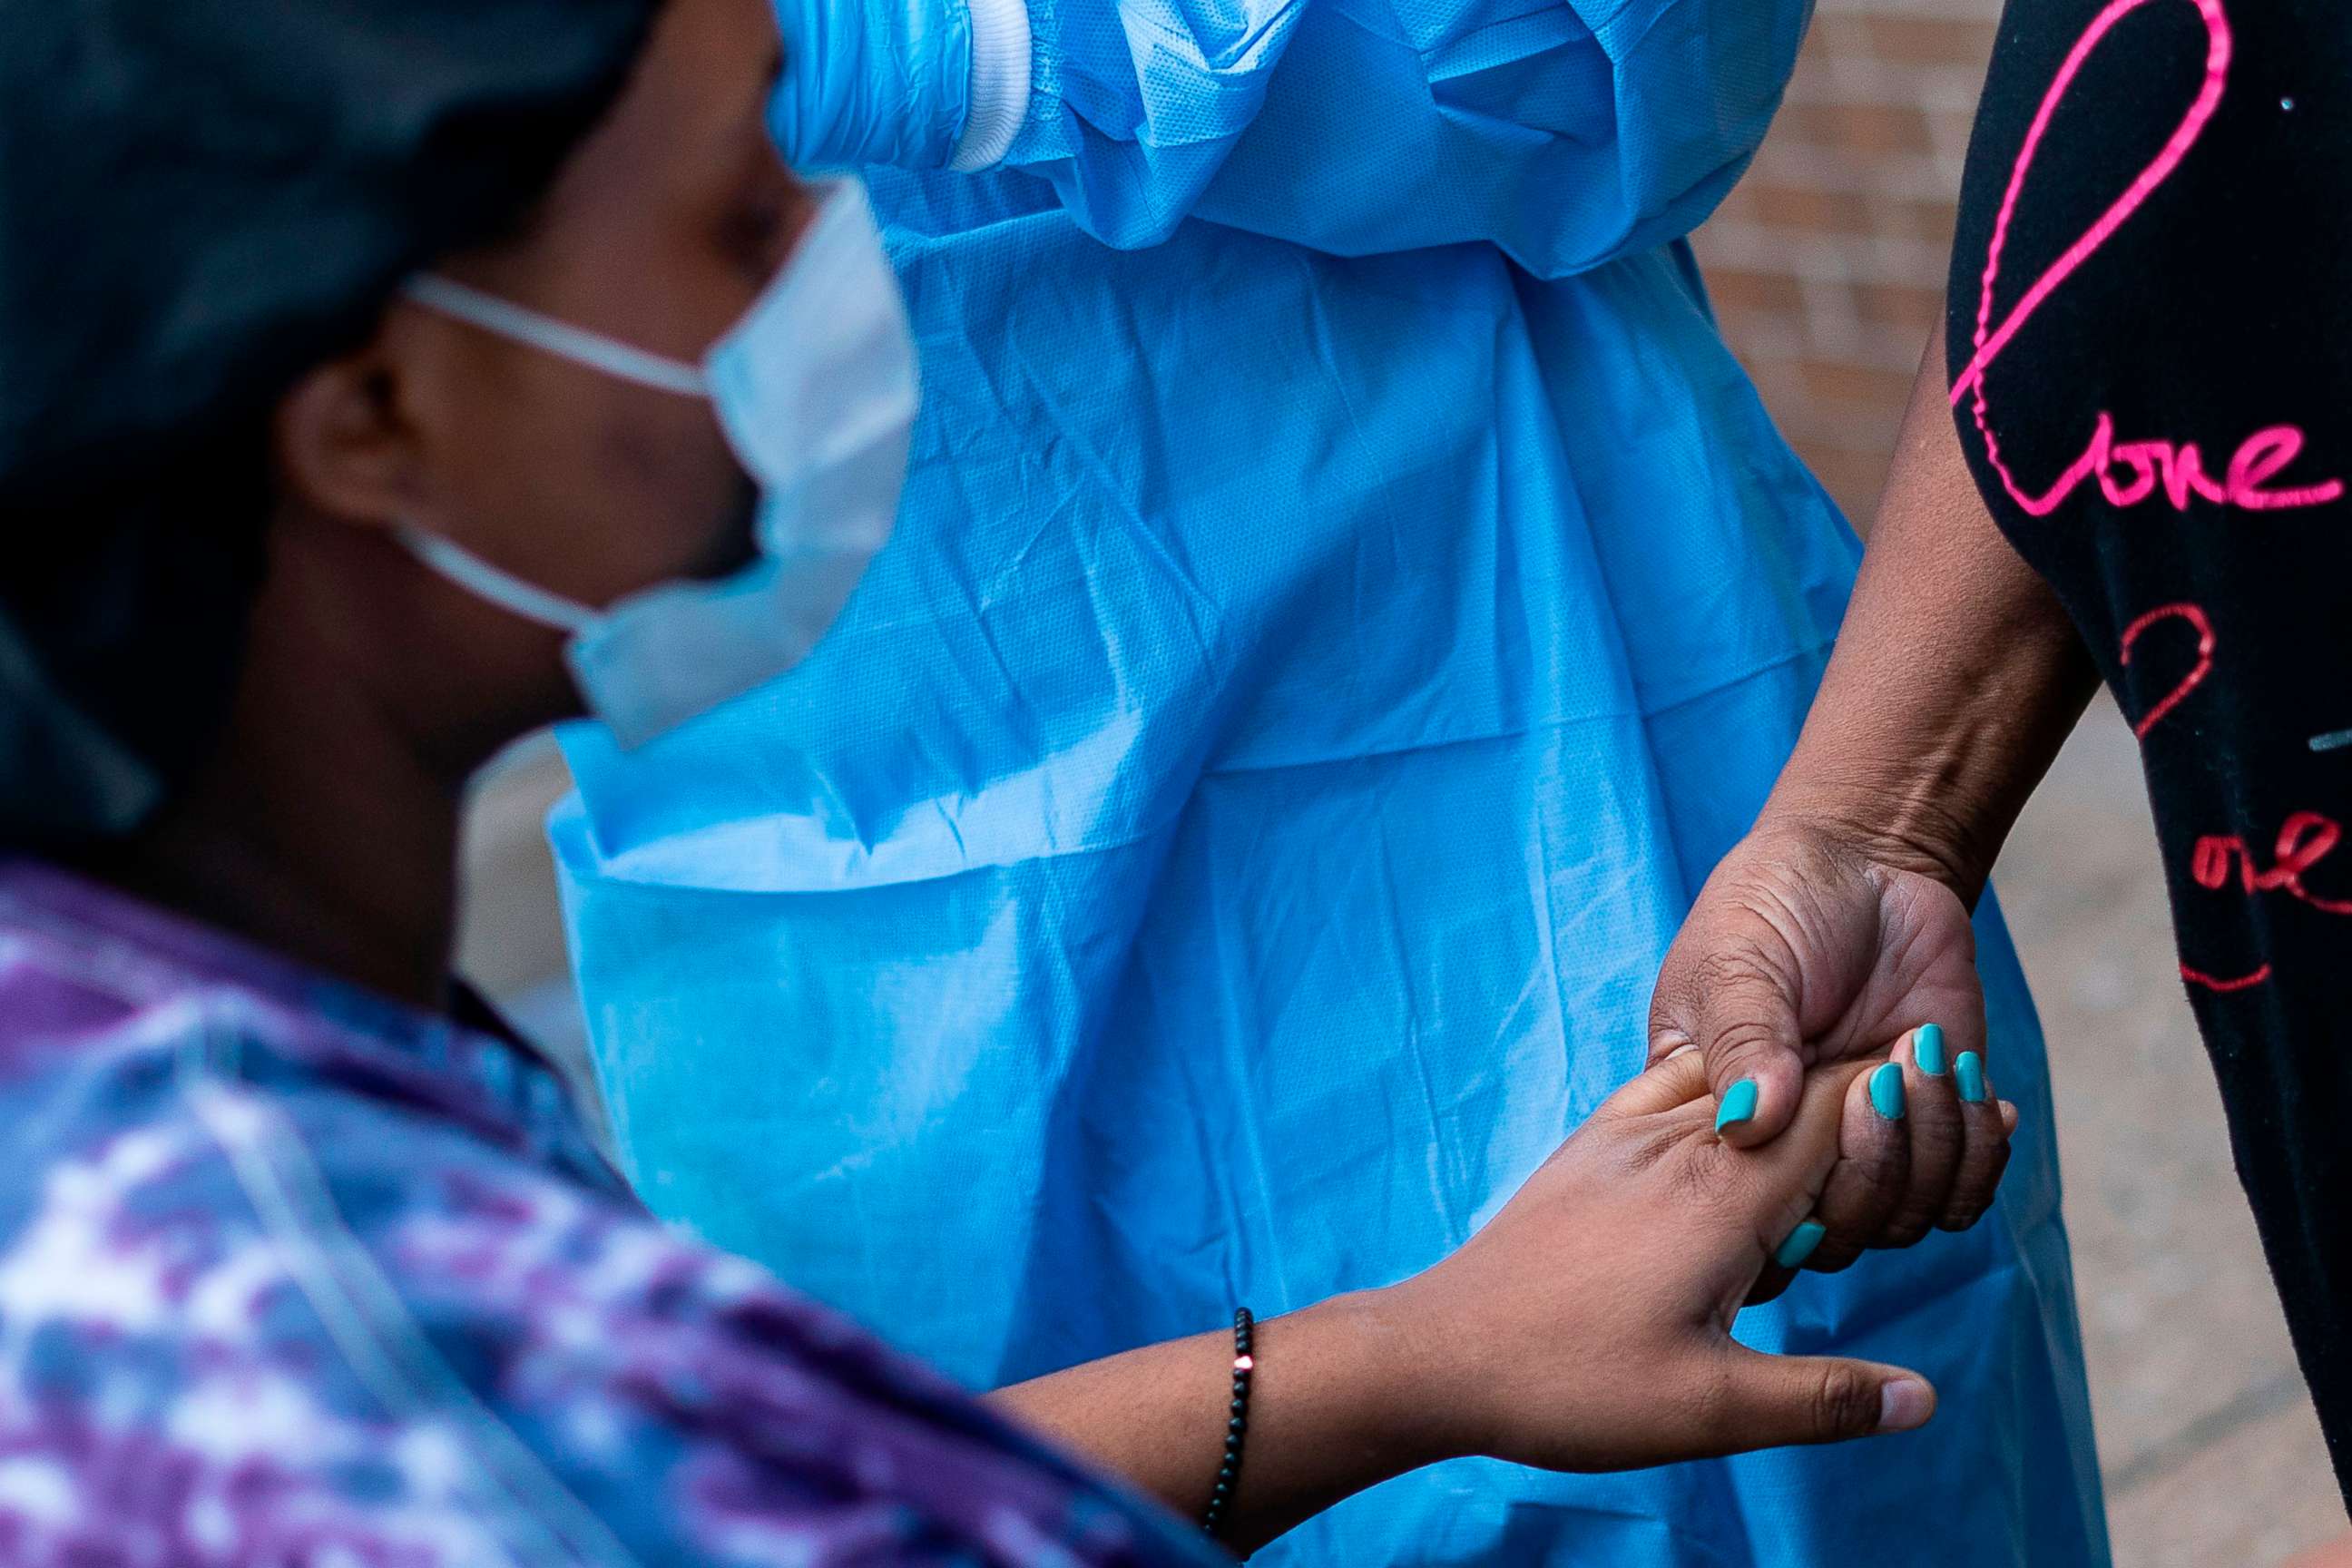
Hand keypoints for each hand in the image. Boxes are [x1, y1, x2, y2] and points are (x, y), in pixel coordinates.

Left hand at [1377, 1048, 1940, 1471]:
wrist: (1436, 1349)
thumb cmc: (1565, 1383)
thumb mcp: (1706, 1412)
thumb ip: (1822, 1399)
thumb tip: (1925, 1400)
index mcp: (1724, 1199)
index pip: (1844, 1116)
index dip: (1913, 1104)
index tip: (1973, 1100)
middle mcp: (1681, 1147)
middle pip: (1803, 1089)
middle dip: (1877, 1094)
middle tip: (1949, 1098)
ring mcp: (1626, 1139)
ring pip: (1741, 1081)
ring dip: (1804, 1087)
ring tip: (1861, 1099)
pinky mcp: (1588, 1149)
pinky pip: (1672, 1085)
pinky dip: (1728, 1085)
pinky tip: (1737, 1108)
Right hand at [1646, 816, 2016, 1269]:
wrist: (1866, 863)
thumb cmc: (1776, 903)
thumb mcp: (1736, 958)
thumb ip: (1743, 1040)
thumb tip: (1752, 1125)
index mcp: (1712, 1122)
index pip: (1733, 1217)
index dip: (1779, 1201)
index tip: (1812, 1121)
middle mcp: (1786, 1153)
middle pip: (1831, 1236)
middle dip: (1870, 1161)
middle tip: (1877, 1073)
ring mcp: (1859, 1146)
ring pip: (1902, 1221)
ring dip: (1930, 1145)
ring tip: (1921, 1053)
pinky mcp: (1930, 1130)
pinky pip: (1961, 1194)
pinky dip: (1978, 1150)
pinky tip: (1968, 1082)